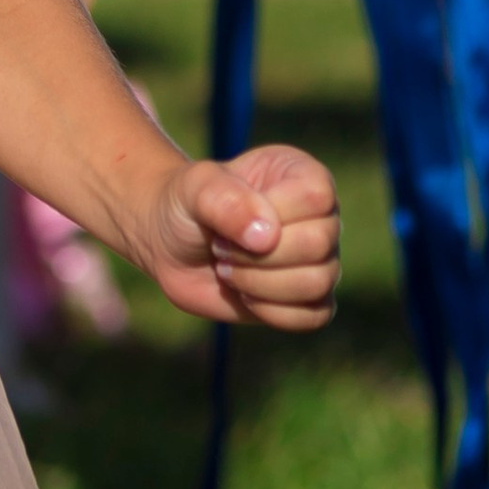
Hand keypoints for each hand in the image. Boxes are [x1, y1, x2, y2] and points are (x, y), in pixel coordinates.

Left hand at [130, 142, 339, 330]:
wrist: (169, 244)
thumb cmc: (186, 204)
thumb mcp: (194, 189)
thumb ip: (227, 200)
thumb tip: (268, 237)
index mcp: (301, 173)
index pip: (316, 197)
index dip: (274, 214)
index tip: (231, 217)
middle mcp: (320, 215)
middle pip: (318, 245)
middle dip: (259, 256)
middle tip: (221, 247)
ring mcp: (318, 258)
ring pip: (317, 283)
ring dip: (261, 284)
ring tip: (228, 269)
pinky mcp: (308, 298)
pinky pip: (314, 315)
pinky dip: (272, 311)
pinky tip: (244, 294)